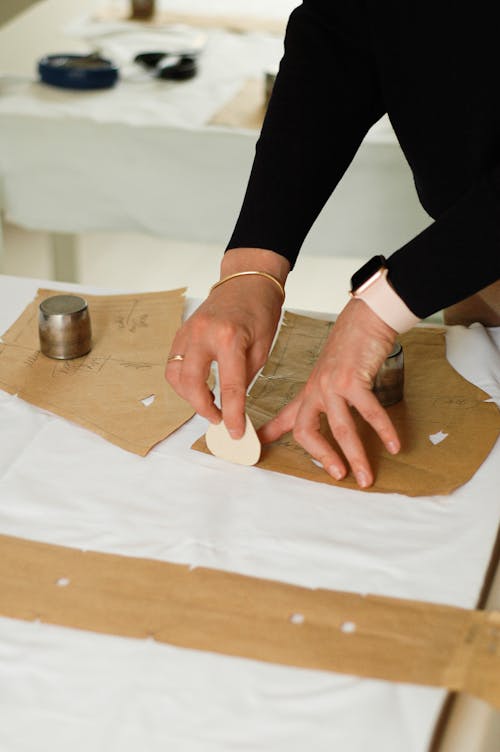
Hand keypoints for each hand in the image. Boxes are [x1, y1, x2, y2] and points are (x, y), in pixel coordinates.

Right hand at [165, 248, 289, 437]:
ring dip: (189, 395)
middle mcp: (203, 334)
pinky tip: (201, 386)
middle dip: (202, 408)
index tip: (236, 432)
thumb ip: (245, 377)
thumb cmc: (259, 312)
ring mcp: (187, 331)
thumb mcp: (262, 348)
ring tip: (210, 403)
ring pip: (175, 375)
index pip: (230, 387)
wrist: (246, 281)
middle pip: (191, 383)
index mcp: (229, 338)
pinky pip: (174, 364)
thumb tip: (233, 407)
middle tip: (218, 419)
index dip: (233, 415)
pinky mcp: (181, 332)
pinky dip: (184, 381)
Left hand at [258, 298, 399, 487]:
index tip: (257, 448)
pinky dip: (383, 431)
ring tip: (365, 477)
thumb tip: (325, 413)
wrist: (364, 319)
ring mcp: (333, 385)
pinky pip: (369, 413)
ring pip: (341, 429)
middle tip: (338, 475)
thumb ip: (325, 395)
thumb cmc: (351, 347)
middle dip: (321, 457)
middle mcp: (317, 390)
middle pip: (306, 431)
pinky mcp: (354, 380)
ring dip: (356, 456)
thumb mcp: (330, 373)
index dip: (270, 434)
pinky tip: (393, 445)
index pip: (286, 418)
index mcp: (310, 391)